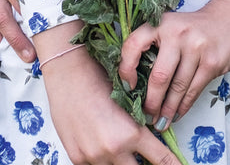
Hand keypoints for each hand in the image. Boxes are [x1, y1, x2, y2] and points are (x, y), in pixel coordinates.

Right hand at [37, 24, 180, 164]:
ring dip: (122, 160)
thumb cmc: (99, 78)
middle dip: (144, 164)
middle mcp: (114, 150)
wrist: (69, 73)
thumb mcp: (128, 101)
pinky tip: (100, 143)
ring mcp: (94, 157)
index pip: (160, 159)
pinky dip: (102, 159)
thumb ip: (139, 124)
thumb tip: (151, 137)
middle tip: (144, 154)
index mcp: (131, 133)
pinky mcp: (78, 158)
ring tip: (119, 143)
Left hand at [118, 0, 229, 128]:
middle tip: (146, 116)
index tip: (127, 87)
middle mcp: (178, 33)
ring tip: (161, 122)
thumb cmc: (194, 28)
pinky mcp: (212, 62)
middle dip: (151, 102)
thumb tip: (136, 84)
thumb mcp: (172, 27)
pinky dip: (183, 106)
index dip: (126, 68)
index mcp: (161, 23)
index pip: (134, 44)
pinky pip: (193, 90)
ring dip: (167, 110)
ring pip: (177, 88)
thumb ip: (155, 47)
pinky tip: (177, 114)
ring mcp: (197, 47)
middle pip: (159, 76)